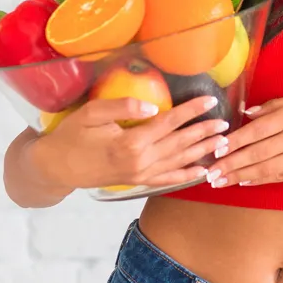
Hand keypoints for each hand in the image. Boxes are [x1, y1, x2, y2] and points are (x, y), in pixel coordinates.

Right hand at [24, 95, 228, 189]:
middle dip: (204, 132)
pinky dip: (186, 176)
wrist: (56, 166)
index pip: (169, 122)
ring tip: (222, 143)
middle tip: (226, 123)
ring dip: (201, 152)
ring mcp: (139, 175)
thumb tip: (154, 107)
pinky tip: (201, 172)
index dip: (191, 110)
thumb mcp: (91, 113)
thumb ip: (123, 106)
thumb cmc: (71, 135)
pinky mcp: (136, 182)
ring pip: (178, 162)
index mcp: (131, 141)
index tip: (210, 99)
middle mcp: (140, 161)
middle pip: (180, 143)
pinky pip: (167, 181)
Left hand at [205, 92, 282, 187]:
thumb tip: (250, 113)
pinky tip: (245, 181)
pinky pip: (279, 176)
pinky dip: (260, 179)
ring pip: (264, 168)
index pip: (256, 130)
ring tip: (219, 181)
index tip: (215, 147)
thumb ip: (278, 104)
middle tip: (208, 171)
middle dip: (229, 162)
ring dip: (239, 175)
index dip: (233, 140)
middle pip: (255, 152)